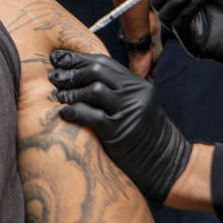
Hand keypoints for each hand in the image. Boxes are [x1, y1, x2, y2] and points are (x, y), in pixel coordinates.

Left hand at [49, 50, 190, 206]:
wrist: (167, 164)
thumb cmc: (145, 137)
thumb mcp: (137, 107)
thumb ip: (117, 92)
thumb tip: (82, 78)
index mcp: (138, 85)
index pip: (104, 63)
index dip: (78, 59)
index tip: (59, 58)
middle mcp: (135, 94)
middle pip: (97, 71)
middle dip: (72, 72)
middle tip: (54, 77)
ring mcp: (129, 112)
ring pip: (94, 90)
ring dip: (71, 92)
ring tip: (59, 96)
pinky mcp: (120, 132)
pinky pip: (92, 115)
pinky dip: (74, 112)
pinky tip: (64, 114)